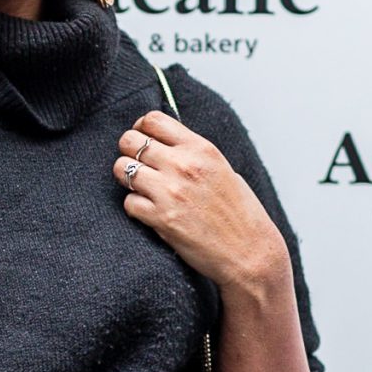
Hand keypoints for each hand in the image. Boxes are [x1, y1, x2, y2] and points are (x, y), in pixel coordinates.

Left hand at [112, 111, 288, 294]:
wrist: (249, 252)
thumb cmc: (240, 213)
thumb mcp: (222, 169)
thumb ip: (192, 153)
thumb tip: (163, 144)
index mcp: (200, 148)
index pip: (152, 120)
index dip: (140, 129)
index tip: (144, 141)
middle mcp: (183, 165)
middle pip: (129, 140)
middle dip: (128, 152)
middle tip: (138, 166)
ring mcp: (170, 191)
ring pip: (121, 169)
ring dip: (127, 179)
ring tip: (142, 189)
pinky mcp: (161, 218)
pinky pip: (128, 202)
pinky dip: (135, 208)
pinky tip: (150, 212)